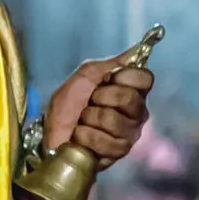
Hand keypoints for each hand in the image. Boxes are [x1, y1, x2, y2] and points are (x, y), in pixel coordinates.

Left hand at [43, 48, 151, 162]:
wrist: (53, 131)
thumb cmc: (69, 104)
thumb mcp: (85, 76)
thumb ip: (111, 64)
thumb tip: (138, 49)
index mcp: (132, 90)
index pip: (145, 77)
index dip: (125, 76)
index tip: (108, 80)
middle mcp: (136, 112)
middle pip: (129, 97)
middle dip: (101, 97)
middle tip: (90, 102)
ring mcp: (130, 133)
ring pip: (114, 119)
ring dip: (90, 118)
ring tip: (84, 121)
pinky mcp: (120, 150)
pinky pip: (105, 140)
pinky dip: (85, 136)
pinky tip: (81, 136)